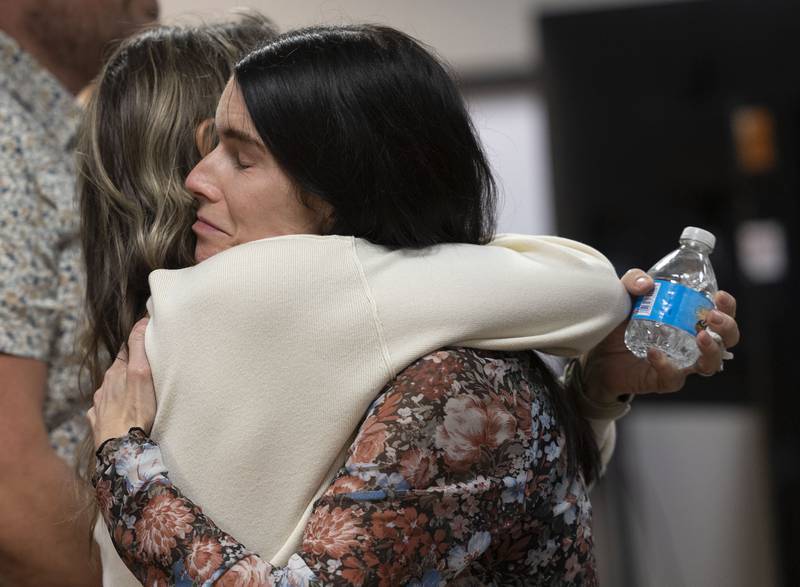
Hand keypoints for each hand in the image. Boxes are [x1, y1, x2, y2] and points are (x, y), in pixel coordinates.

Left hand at [87, 318, 155, 448]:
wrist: (120, 448)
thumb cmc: (135, 411)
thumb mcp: (141, 374)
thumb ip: (138, 348)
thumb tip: (140, 322)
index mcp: (116, 372)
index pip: (126, 350)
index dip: (136, 345)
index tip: (147, 341)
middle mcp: (104, 386)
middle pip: (117, 371)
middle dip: (128, 368)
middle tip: (144, 369)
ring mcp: (99, 405)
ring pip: (109, 391)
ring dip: (119, 389)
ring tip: (134, 394)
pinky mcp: (98, 423)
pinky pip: (103, 411)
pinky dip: (111, 409)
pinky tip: (119, 414)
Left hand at [582, 269, 739, 403]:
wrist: (596, 352)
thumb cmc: (619, 323)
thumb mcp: (624, 295)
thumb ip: (632, 281)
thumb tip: (647, 284)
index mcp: (689, 319)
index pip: (720, 313)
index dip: (727, 306)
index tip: (720, 296)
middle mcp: (691, 342)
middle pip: (726, 340)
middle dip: (727, 328)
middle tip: (713, 317)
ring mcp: (680, 363)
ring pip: (710, 364)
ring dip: (711, 351)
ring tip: (701, 337)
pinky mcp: (662, 380)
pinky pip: (673, 377)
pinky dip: (666, 365)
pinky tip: (653, 352)